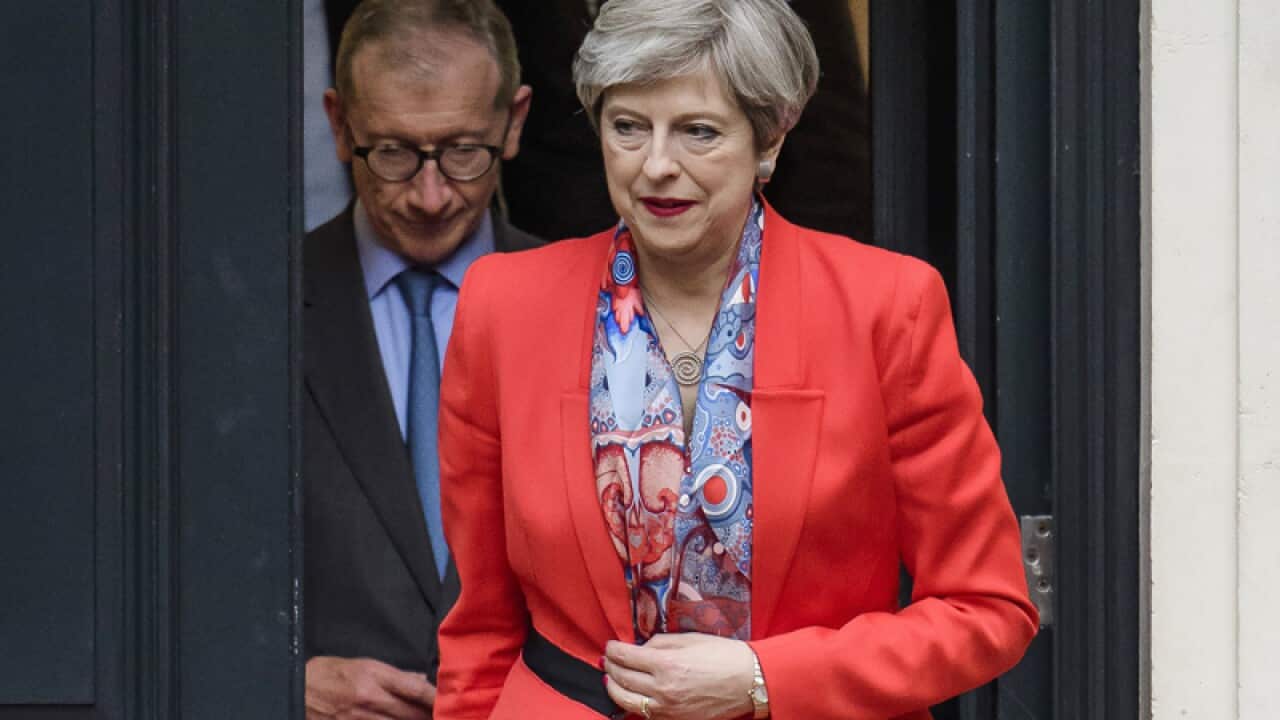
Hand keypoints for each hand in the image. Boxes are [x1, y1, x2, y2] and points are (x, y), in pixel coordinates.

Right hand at [306, 656, 435, 719]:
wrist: (295, 688)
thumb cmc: (328, 673)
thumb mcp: (361, 664)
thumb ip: (393, 674)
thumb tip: (418, 681)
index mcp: (374, 675)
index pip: (414, 688)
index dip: (435, 698)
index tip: (449, 702)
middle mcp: (370, 697)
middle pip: (411, 712)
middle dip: (429, 716)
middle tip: (444, 716)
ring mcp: (360, 718)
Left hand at [603, 633, 755, 719]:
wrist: (749, 682)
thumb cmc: (723, 656)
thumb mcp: (689, 640)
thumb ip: (660, 643)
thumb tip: (639, 648)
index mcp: (666, 664)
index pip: (626, 657)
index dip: (613, 650)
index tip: (610, 646)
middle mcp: (663, 690)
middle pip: (622, 679)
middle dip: (610, 667)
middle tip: (607, 660)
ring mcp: (668, 710)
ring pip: (627, 702)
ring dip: (614, 689)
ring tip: (610, 680)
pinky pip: (645, 715)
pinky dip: (632, 705)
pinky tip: (631, 696)